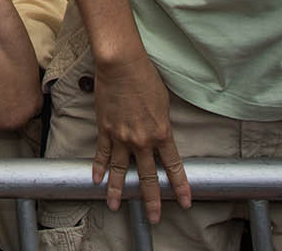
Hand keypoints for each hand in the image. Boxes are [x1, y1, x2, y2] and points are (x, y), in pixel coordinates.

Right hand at [87, 45, 190, 220]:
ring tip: (115, 206)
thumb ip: (162, 124)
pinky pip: (102, 154)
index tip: (185, 201)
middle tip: (154, 216)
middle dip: (151, 199)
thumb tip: (160, 135)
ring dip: (119, 190)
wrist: (121, 65)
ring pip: (121, 171)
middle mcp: (142, 140)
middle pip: (148, 176)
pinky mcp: (105, 130)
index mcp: (162, 133)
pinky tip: (97, 180)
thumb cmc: (146, 78)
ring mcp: (122, 137)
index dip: (180, 186)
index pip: (173, 166)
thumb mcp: (164, 103)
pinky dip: (99, 167)